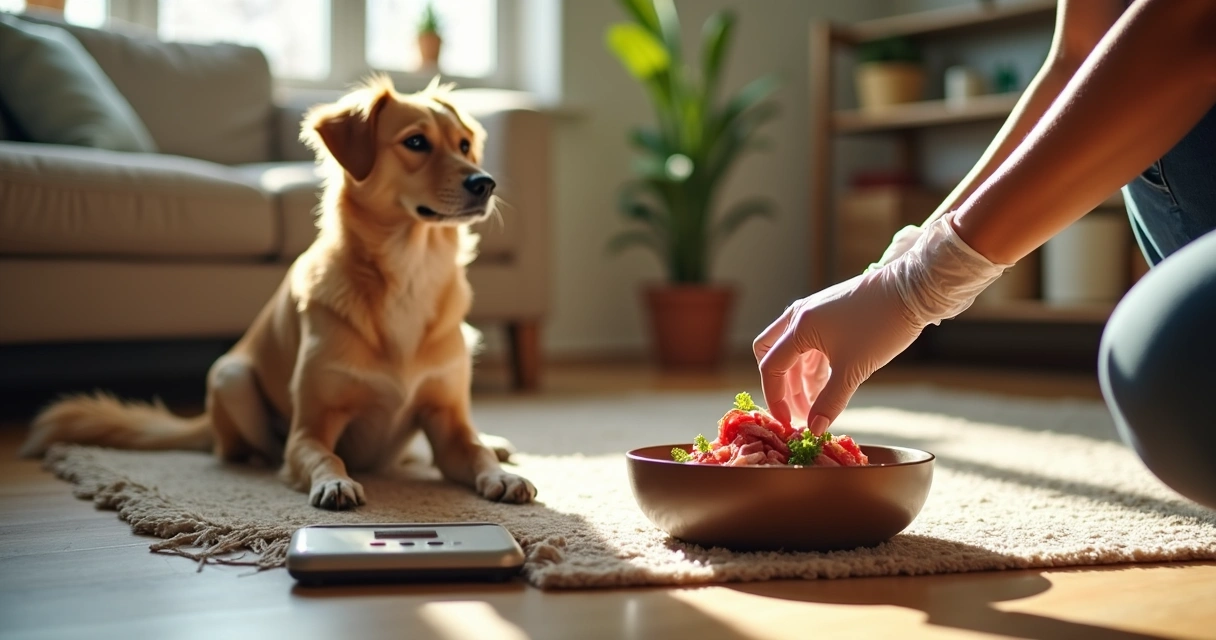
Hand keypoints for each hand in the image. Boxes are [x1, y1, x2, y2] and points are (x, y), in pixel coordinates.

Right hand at [753, 269, 922, 433]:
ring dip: (798, 380)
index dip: (775, 399)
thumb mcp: (854, 369)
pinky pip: (810, 345)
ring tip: (813, 408)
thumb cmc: (881, 326)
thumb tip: (815, 429)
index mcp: (799, 327)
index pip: (771, 367)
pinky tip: (826, 387)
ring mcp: (815, 313)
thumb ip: (830, 401)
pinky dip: (813, 368)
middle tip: (795, 412)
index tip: (787, 423)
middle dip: (780, 386)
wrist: (912, 291)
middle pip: (771, 354)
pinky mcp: (830, 314)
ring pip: (792, 351)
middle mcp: (800, 316)